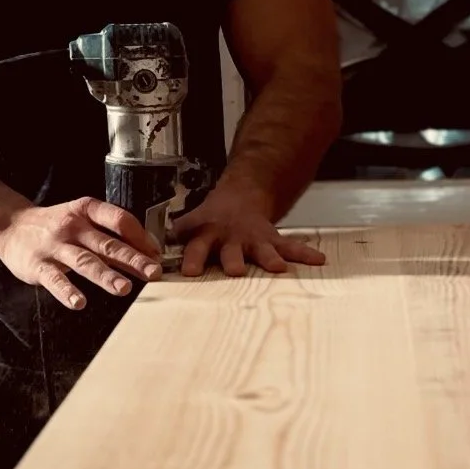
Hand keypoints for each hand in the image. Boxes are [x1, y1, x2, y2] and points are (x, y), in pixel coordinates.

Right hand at [0, 197, 160, 310]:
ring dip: (105, 275)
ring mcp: (55, 246)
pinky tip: (79, 303)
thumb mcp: (81, 220)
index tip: (156, 253)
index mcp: (86, 211)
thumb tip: (147, 254)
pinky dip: (67, 292)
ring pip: (84, 262)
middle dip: (132, 258)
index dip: (140, 236)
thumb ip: (109, 236)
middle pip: (106, 244)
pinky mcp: (38, 266)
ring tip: (124, 288)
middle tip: (154, 272)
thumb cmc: (55, 226)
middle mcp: (72, 226)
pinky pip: (54, 280)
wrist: (10, 227)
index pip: (118, 219)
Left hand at [172, 182, 326, 277]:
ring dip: (269, 259)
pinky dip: (304, 254)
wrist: (241, 196)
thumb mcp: (189, 224)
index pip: (196, 247)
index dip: (193, 259)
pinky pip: (290, 247)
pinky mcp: (272, 240)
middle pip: (231, 251)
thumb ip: (175, 240)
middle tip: (234, 271)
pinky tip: (320, 260)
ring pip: (262, 250)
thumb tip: (149, 256)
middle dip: (233, 261)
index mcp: (207, 235)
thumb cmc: (210, 220)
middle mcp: (231, 238)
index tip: (190, 272)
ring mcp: (253, 239)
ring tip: (278, 268)